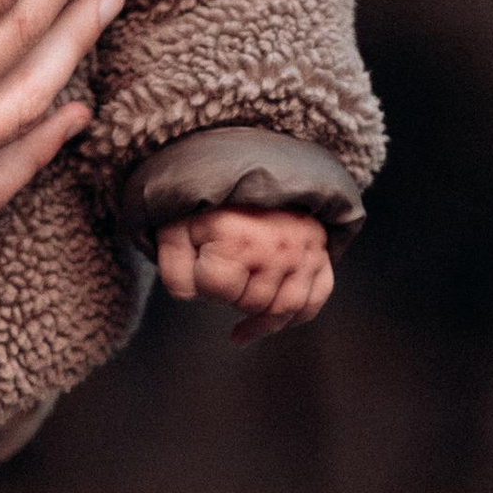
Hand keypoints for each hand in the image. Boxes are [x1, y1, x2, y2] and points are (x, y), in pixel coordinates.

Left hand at [155, 205, 333, 343]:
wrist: (248, 173)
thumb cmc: (210, 207)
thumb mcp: (177, 227)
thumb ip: (173, 265)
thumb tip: (188, 298)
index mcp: (236, 235)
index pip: (217, 290)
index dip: (203, 283)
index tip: (202, 262)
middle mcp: (275, 246)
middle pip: (250, 303)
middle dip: (231, 295)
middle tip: (224, 269)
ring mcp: (302, 252)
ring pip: (282, 310)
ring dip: (259, 312)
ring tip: (242, 298)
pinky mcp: (319, 256)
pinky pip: (312, 302)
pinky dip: (294, 317)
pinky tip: (272, 320)